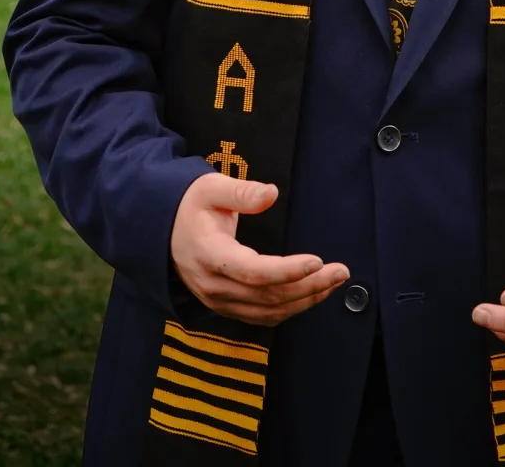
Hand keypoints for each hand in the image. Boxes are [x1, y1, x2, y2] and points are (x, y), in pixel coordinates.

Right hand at [171, 172, 349, 326]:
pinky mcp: (226, 307)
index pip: (253, 271)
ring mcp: (219, 301)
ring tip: (334, 283)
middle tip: (340, 272)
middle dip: (309, 286)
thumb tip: (272, 193)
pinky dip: (290, 308)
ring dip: (305, 300)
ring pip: (268, 311)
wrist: (163, 232)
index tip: (317, 260)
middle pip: (267, 295)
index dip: (287, 271)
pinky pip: (262, 316)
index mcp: (210, 254)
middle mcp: (215, 285)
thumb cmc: (190, 206)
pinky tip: (311, 295)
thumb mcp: (210, 188)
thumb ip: (241, 192)